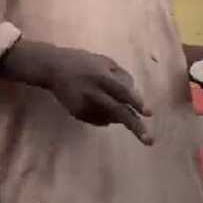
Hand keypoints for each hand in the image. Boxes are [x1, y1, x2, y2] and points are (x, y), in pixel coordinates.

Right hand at [0, 40, 153, 144]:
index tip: (149, 113)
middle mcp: (93, 93)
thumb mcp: (104, 61)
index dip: (136, 102)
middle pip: (118, 112)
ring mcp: (85, 106)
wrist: (52, 69)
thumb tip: (134, 94)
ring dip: (119, 115)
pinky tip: (98, 103)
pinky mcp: (78, 114)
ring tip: (106, 99)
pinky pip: (100, 120)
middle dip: (135, 127)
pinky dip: (106, 116)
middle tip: (149, 141)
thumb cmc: (82, 62)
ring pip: (111, 118)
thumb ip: (121, 75)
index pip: (123, 92)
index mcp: (101, 77)